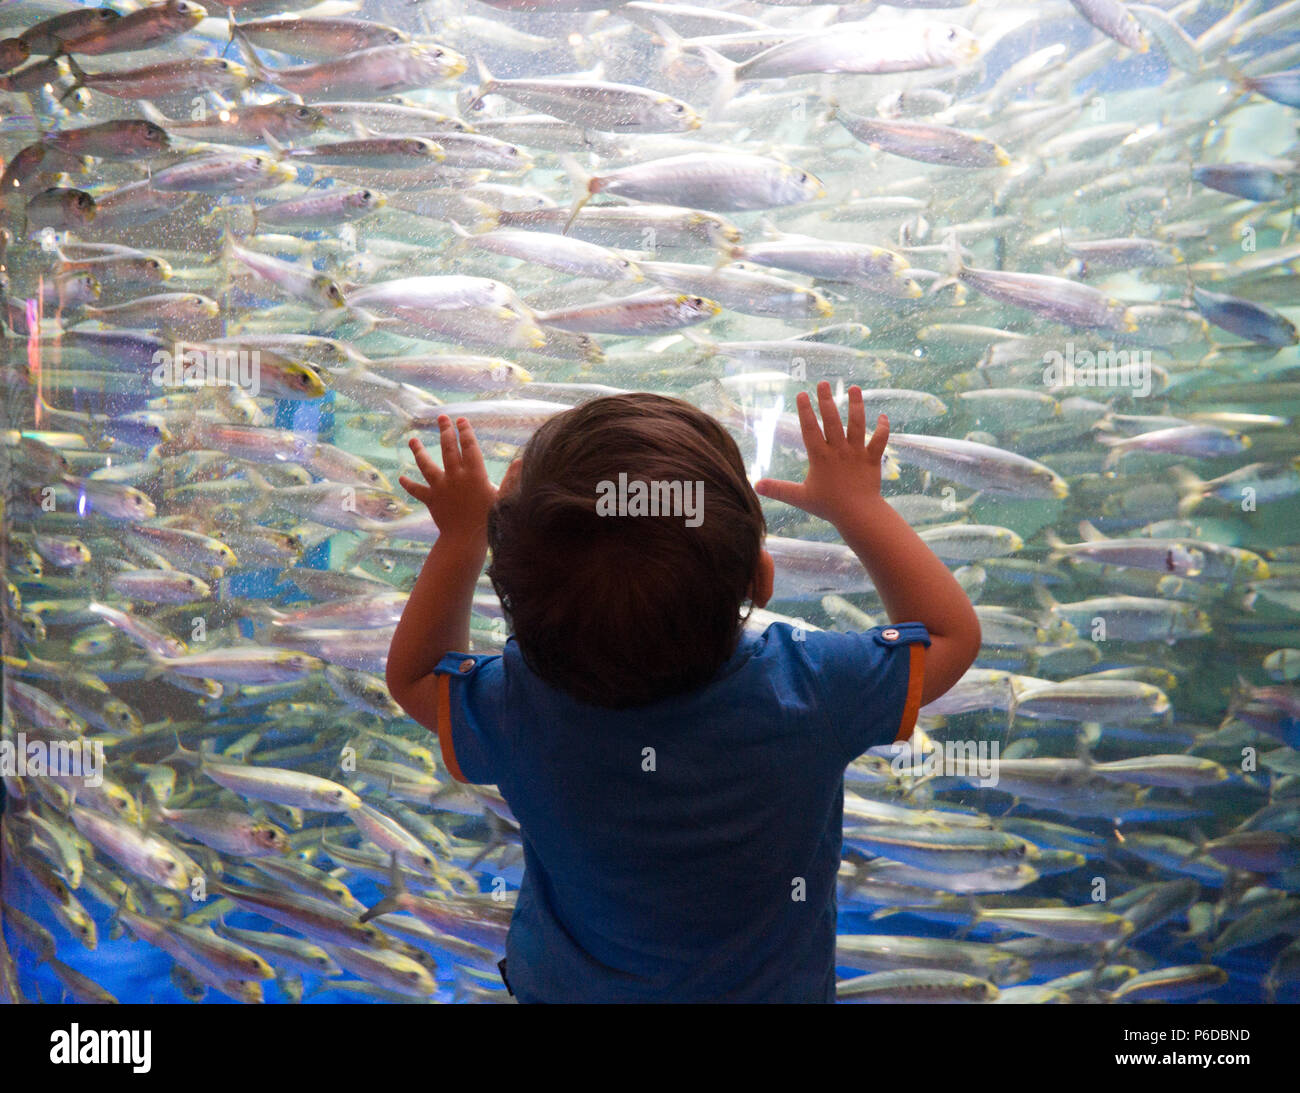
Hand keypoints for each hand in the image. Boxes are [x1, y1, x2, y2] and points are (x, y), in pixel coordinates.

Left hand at [398, 417, 514, 543]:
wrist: (465, 540)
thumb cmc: (488, 520)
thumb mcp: (503, 497)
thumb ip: (511, 478)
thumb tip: (521, 460)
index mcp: (474, 473)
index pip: (468, 446)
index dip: (464, 431)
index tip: (461, 420)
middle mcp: (455, 476)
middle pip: (447, 448)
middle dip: (444, 431)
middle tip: (441, 418)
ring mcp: (440, 487)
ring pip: (426, 465)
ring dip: (419, 451)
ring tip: (413, 440)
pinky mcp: (431, 499)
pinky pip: (417, 490)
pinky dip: (409, 484)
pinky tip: (401, 478)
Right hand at [754, 383, 888, 528]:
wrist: (858, 514)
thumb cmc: (828, 506)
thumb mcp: (799, 497)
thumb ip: (778, 489)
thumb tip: (756, 485)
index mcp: (820, 456)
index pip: (810, 428)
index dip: (805, 410)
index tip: (802, 394)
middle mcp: (838, 450)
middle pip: (832, 419)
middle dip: (826, 400)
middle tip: (823, 383)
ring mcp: (856, 452)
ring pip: (857, 423)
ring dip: (856, 404)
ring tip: (854, 388)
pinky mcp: (872, 458)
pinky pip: (879, 440)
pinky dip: (883, 428)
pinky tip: (883, 416)